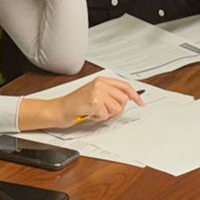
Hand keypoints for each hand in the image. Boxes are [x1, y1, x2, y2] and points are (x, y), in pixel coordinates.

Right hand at [20, 75, 142, 131]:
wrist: (59, 110)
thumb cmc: (75, 105)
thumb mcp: (94, 95)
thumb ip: (109, 95)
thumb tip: (127, 100)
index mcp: (101, 81)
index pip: (124, 86)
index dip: (135, 95)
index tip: (140, 102)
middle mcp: (100, 84)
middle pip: (123, 99)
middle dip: (117, 110)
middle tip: (104, 113)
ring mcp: (97, 92)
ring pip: (116, 108)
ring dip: (106, 115)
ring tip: (94, 112)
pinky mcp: (94, 102)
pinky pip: (106, 115)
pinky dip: (98, 118)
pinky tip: (89, 114)